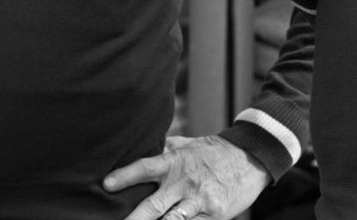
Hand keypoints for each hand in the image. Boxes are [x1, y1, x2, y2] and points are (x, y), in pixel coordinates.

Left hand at [102, 134, 269, 219]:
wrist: (250, 159)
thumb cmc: (213, 152)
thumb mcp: (188, 144)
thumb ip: (165, 148)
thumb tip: (141, 144)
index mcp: (175, 162)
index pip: (145, 167)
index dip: (125, 176)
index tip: (106, 184)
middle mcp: (185, 182)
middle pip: (154, 204)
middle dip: (134, 219)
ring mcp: (200, 201)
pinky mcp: (215, 215)